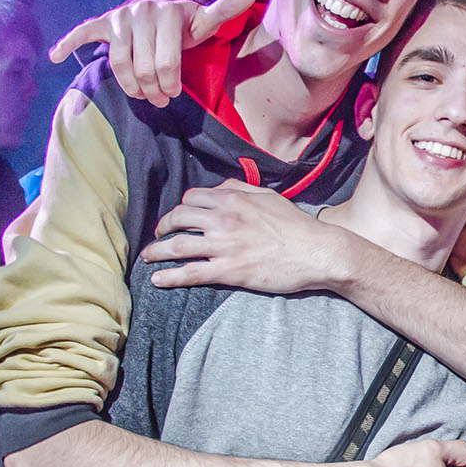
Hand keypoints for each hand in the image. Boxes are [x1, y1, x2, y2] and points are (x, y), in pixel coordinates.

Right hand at [48, 0, 255, 103]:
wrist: (160, 11)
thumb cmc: (184, 25)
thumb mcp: (204, 20)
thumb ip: (223, 11)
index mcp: (165, 15)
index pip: (166, 64)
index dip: (170, 85)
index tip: (174, 94)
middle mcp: (138, 13)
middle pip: (142, 69)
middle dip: (152, 91)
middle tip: (160, 100)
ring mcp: (118, 19)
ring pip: (119, 66)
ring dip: (130, 87)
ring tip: (141, 96)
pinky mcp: (102, 23)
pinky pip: (82, 33)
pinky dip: (67, 44)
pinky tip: (54, 56)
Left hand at [142, 181, 356, 292]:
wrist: (317, 252)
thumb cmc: (297, 226)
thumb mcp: (270, 197)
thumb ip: (242, 188)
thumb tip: (222, 187)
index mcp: (233, 199)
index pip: (192, 198)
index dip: (181, 207)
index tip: (178, 217)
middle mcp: (224, 219)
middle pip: (179, 218)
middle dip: (163, 226)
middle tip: (158, 235)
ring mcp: (225, 246)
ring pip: (177, 245)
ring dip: (157, 251)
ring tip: (148, 257)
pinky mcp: (229, 271)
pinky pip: (191, 272)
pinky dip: (170, 276)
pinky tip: (157, 279)